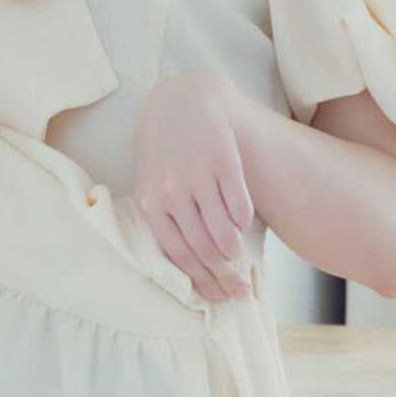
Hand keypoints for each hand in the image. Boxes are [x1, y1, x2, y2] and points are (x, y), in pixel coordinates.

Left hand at [130, 68, 255, 303]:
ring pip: (222, 231)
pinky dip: (243, 222)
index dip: (201, 281)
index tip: (219, 297)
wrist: (182, 99)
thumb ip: (164, 219)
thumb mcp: (152, 181)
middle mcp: (172, 191)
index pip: (178, 255)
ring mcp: (197, 175)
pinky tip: (245, 227)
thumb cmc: (166, 149)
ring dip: (235, 253)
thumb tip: (188, 267)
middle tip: (240, 292)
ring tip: (241, 262)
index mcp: (151, 202)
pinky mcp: (222, 160)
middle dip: (224, 276)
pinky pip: (238, 204)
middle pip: (203, 248)